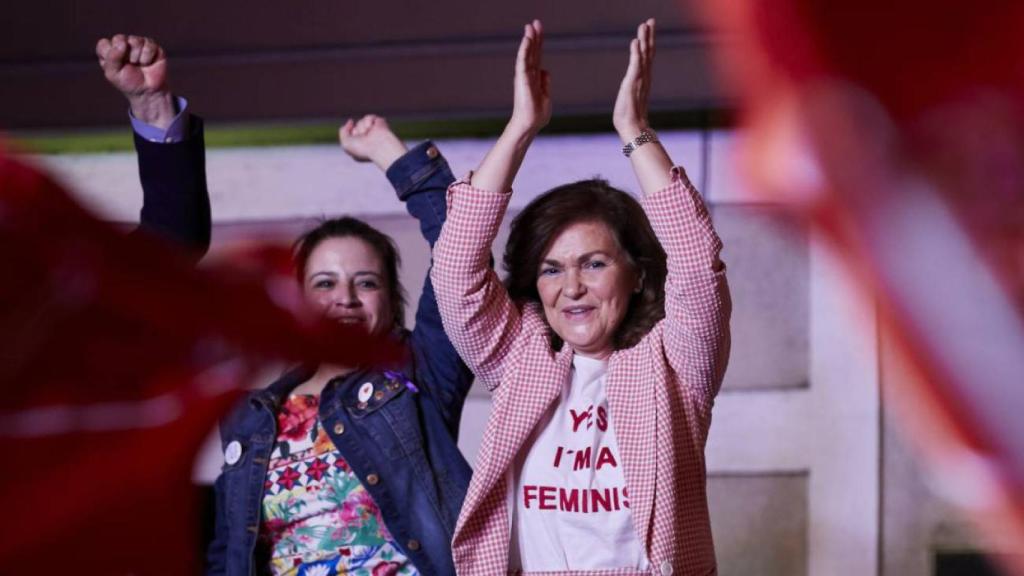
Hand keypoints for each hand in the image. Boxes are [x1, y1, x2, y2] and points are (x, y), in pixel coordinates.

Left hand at [96, 34, 174, 127]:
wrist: (148, 91)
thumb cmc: (129, 83)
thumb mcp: (113, 74)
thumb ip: (112, 57)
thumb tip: (123, 43)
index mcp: (110, 50)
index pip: (104, 44)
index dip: (109, 55)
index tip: (116, 67)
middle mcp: (123, 44)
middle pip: (119, 39)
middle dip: (125, 55)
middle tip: (130, 65)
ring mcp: (138, 43)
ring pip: (135, 41)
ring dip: (137, 57)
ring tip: (140, 65)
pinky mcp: (151, 45)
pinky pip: (148, 45)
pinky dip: (148, 57)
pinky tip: (148, 63)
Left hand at [339, 115, 407, 171]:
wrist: (378, 146)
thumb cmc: (362, 148)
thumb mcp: (346, 143)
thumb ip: (343, 131)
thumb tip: (351, 121)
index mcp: (361, 147)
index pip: (350, 136)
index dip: (350, 137)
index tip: (356, 143)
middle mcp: (368, 140)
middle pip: (355, 128)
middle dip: (357, 131)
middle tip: (364, 138)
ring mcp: (374, 132)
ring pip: (361, 122)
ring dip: (362, 127)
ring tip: (368, 133)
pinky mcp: (380, 124)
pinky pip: (369, 117)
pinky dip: (368, 121)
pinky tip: (371, 127)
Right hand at [508, 20, 550, 136]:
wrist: (530, 124)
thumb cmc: (537, 114)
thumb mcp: (546, 95)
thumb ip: (545, 82)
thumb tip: (545, 70)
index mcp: (535, 77)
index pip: (537, 56)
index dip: (539, 42)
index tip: (539, 29)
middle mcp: (528, 74)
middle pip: (532, 52)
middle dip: (535, 37)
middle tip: (535, 22)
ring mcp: (524, 76)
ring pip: (527, 54)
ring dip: (529, 40)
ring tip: (530, 27)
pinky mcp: (522, 79)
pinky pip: (523, 62)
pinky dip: (524, 50)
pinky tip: (527, 40)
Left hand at [613, 19, 654, 142]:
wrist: (632, 128)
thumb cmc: (630, 117)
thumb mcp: (630, 99)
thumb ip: (633, 93)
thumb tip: (633, 94)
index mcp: (643, 79)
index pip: (646, 57)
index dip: (648, 42)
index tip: (649, 28)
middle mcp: (644, 77)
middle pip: (648, 52)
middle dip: (649, 36)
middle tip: (651, 20)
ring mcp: (640, 80)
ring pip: (644, 55)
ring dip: (644, 39)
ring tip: (645, 25)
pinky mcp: (633, 83)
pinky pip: (635, 64)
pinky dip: (636, 52)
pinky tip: (636, 41)